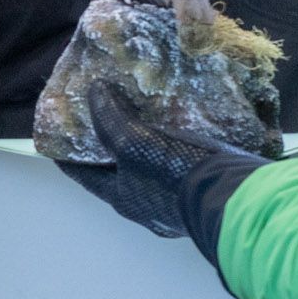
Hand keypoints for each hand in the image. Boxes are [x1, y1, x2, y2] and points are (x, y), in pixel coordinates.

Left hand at [55, 82, 267, 256]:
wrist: (238, 198)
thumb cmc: (178, 174)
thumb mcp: (137, 143)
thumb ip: (112, 119)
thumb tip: (95, 92)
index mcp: (123, 196)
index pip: (84, 174)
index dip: (69, 155)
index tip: (59, 136)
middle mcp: (147, 205)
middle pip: (119, 173)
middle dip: (112, 148)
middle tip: (107, 117)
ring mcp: (177, 204)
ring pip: (152, 171)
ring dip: (148, 147)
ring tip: (147, 117)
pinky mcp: (204, 195)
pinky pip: (182, 169)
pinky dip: (177, 150)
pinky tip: (184, 130)